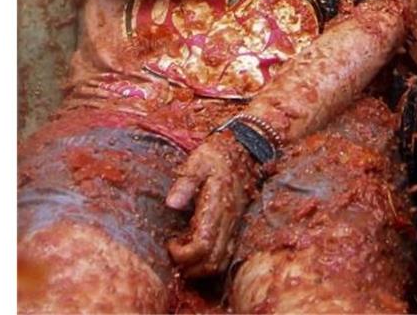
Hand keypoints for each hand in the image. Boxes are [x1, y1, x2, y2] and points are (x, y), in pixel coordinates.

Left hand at [165, 131, 259, 277]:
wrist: (246, 149)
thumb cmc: (217, 156)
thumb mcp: (198, 162)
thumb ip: (185, 183)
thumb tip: (171, 204)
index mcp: (217, 207)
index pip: (202, 246)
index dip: (183, 254)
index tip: (170, 242)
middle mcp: (228, 221)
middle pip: (212, 262)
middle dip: (190, 267)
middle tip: (174, 253)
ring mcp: (234, 224)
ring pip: (220, 262)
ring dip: (200, 267)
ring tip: (183, 254)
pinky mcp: (236, 225)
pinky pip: (225, 254)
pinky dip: (210, 260)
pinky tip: (196, 247)